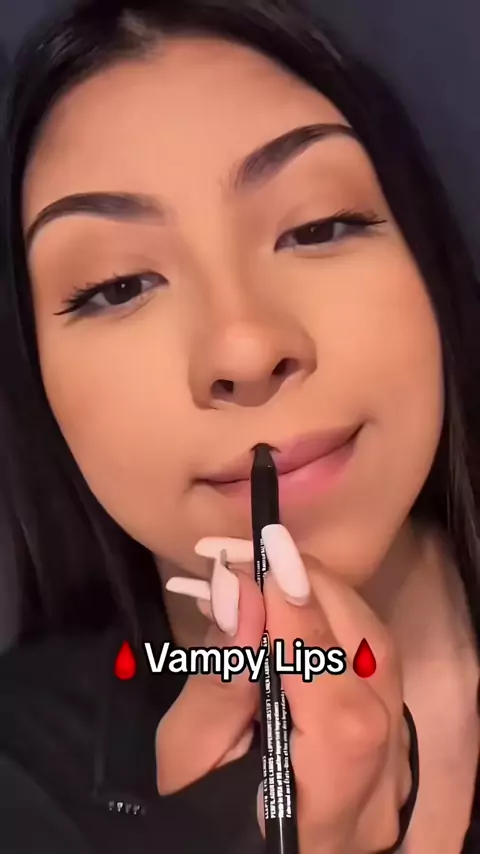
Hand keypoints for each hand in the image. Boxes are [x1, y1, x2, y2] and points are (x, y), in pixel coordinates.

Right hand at [157, 526, 411, 853]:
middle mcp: (379, 790)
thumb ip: (220, 682)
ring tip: (269, 568)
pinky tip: (295, 600)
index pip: (340, 714)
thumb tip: (243, 593)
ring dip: (327, 596)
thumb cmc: (198, 815)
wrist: (236, 843)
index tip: (263, 562)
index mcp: (323, 816)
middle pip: (374, 667)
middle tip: (258, 552)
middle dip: (317, 592)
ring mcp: (395, 763)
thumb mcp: (184, 759)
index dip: (306, 629)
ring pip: (380, 654)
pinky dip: (335, 617)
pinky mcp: (390, 736)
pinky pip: (373, 660)